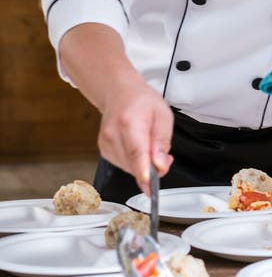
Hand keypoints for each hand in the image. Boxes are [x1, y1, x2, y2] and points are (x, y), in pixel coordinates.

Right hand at [98, 76, 173, 194]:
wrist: (120, 92)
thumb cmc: (141, 101)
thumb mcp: (163, 115)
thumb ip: (163, 142)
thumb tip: (160, 165)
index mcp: (129, 122)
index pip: (136, 152)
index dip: (143, 170)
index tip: (148, 184)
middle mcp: (113, 134)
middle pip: (134, 165)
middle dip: (152, 167)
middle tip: (163, 156)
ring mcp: (106, 143)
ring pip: (129, 168)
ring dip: (143, 165)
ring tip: (149, 145)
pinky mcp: (104, 150)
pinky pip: (124, 166)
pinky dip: (134, 162)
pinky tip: (138, 147)